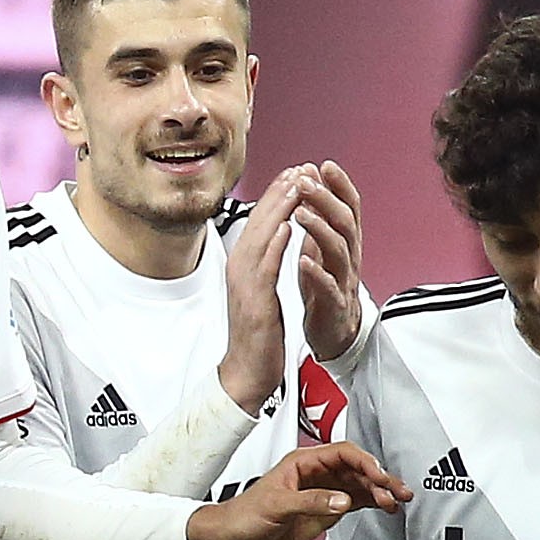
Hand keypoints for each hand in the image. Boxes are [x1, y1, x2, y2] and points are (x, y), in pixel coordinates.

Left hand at [184, 441, 407, 539]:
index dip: (364, 462)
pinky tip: (385, 507)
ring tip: (398, 501)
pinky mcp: (323, 511)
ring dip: (379, 492)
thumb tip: (342, 500)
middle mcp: (315, 474)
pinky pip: (353, 502)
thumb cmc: (242, 516)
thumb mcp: (276, 506)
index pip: (342, 454)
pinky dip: (371, 504)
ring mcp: (321, 492)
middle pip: (356, 469)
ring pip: (358, 486)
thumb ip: (311, 501)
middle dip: (379, 478)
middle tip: (398, 491)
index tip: (379, 476)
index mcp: (302, 463)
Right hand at [213, 168, 305, 415]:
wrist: (248, 372)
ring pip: (262, 237)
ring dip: (279, 209)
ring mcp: (245, 284)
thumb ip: (265, 261)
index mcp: (243, 264)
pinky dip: (275, 244)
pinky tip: (287, 226)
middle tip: (299, 167)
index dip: (277, 194)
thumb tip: (276, 234)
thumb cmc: (258, 334)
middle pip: (259, 221)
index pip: (261, 220)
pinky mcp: (255, 302)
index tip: (296, 172)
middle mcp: (240, 269)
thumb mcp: (261, 289)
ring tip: (297, 185)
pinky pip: (265, 268)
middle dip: (280, 192)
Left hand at [291, 161, 365, 361]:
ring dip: (319, 229)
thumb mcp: (323, 249)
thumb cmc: (325, 288)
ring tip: (301, 213)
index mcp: (345, 242)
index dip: (339, 185)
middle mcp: (349, 257)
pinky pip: (329, 287)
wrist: (334, 333)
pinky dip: (316, 273)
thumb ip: (320, 219)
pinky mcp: (334, 305)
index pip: (349, 207)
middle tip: (306, 182)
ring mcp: (344, 281)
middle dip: (326, 199)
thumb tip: (311, 184)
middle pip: (345, 222)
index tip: (323, 165)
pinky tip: (302, 260)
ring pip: (339, 251)